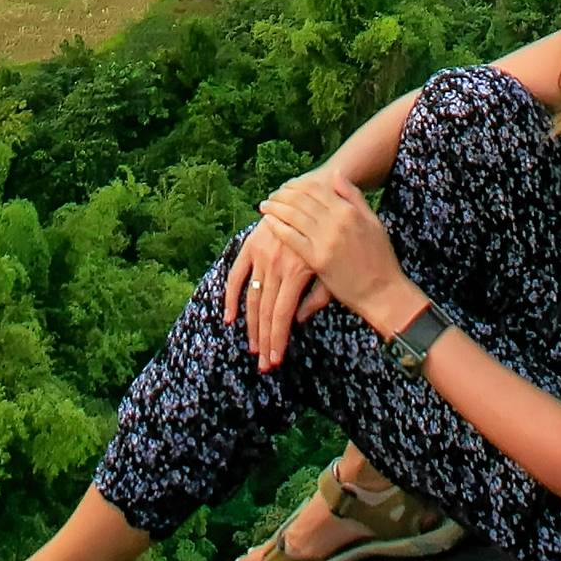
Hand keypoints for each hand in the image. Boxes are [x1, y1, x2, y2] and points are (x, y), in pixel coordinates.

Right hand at [223, 216, 329, 372]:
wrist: (317, 196)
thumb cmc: (331, 236)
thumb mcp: (331, 267)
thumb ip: (317, 296)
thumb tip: (298, 320)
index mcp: (298, 272)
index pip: (283, 315)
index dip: (278, 340)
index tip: (276, 360)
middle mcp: (277, 265)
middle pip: (266, 312)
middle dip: (265, 341)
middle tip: (264, 364)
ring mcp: (262, 255)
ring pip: (252, 298)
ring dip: (250, 327)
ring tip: (253, 348)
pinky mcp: (252, 245)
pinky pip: (236, 275)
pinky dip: (230, 297)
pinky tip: (229, 318)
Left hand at [257, 171, 416, 333]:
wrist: (383, 291)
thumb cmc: (380, 258)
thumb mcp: (373, 221)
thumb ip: (353, 196)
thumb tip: (335, 173)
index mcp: (350, 210)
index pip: (317, 188)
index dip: (298, 184)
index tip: (287, 186)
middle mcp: (337, 221)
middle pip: (302, 199)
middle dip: (283, 194)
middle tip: (272, 195)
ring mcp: (326, 240)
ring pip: (294, 215)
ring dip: (276, 207)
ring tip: (265, 205)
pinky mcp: (318, 259)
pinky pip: (292, 238)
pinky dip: (278, 227)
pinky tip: (268, 222)